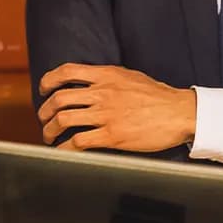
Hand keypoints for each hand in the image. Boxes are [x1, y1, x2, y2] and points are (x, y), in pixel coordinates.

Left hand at [36, 63, 198, 152]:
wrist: (179, 112)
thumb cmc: (159, 96)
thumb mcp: (130, 77)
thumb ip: (108, 78)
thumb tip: (92, 83)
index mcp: (106, 75)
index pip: (67, 71)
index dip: (48, 80)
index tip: (43, 90)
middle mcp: (102, 92)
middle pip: (59, 99)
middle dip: (45, 112)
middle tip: (44, 119)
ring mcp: (105, 114)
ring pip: (63, 120)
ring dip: (50, 131)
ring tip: (49, 137)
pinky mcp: (111, 135)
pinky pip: (77, 141)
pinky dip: (64, 148)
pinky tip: (63, 151)